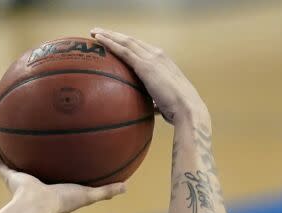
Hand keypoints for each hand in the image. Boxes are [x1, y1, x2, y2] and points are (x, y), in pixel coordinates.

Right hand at [0, 137, 125, 212]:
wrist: (36, 206)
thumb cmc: (62, 202)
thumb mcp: (88, 194)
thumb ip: (106, 191)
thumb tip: (126, 187)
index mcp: (50, 187)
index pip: (54, 174)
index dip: (56, 166)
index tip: (60, 155)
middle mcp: (33, 182)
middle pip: (31, 165)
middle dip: (31, 155)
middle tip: (35, 139)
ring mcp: (18, 178)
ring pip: (11, 161)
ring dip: (9, 149)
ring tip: (8, 131)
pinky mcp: (8, 175)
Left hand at [90, 28, 207, 125]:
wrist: (188, 109)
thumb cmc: (178, 110)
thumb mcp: (164, 102)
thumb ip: (155, 101)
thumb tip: (149, 109)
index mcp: (163, 62)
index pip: (141, 48)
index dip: (126, 43)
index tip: (113, 42)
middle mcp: (158, 55)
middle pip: (132, 41)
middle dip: (115, 35)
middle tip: (98, 32)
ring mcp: (152, 58)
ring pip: (126, 41)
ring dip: (109, 35)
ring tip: (94, 32)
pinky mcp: (145, 66)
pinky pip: (124, 51)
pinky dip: (110, 43)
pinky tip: (98, 39)